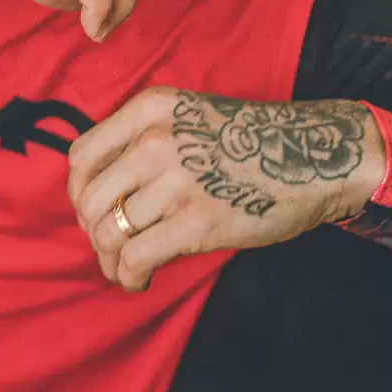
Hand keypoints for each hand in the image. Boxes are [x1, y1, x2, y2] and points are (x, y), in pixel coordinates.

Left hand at [66, 87, 385, 290]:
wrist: (313, 156)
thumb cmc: (249, 143)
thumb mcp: (188, 118)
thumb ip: (142, 143)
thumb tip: (97, 195)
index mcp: (150, 110)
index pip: (82, 156)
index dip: (79, 192)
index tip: (95, 211)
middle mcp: (155, 141)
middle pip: (90, 199)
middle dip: (94, 232)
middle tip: (113, 246)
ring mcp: (176, 181)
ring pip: (108, 232)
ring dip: (111, 260)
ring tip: (128, 268)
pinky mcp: (197, 222)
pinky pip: (135, 258)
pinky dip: (129, 277)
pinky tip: (141, 281)